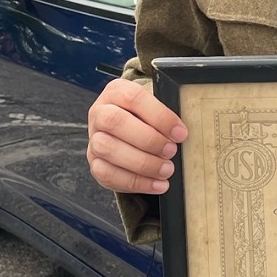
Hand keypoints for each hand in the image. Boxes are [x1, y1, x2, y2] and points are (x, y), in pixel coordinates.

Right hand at [87, 78, 187, 195]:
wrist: (128, 131)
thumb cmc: (147, 119)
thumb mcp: (156, 108)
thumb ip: (166, 115)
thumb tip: (182, 132)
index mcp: (117, 92)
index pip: (134, 98)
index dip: (159, 116)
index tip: (180, 133)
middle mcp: (100, 112)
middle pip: (115, 122)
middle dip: (148, 140)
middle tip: (171, 151)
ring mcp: (94, 138)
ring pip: (108, 148)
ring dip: (142, 163)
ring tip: (167, 170)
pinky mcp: (95, 162)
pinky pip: (108, 174)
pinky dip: (136, 182)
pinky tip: (157, 184)